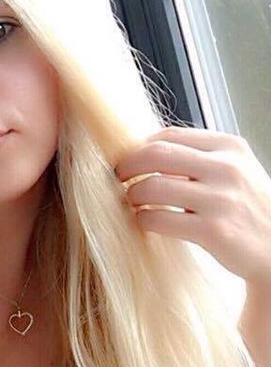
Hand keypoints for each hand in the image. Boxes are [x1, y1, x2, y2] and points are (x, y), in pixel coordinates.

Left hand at [114, 126, 270, 286]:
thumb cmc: (247, 208)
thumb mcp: (233, 171)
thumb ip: (197, 157)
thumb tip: (144, 148)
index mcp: (230, 147)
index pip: (169, 135)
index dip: (139, 146)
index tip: (128, 158)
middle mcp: (227, 168)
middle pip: (156, 154)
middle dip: (128, 165)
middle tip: (118, 176)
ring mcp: (221, 199)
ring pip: (153, 186)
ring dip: (132, 194)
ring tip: (131, 201)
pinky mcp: (214, 231)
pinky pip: (159, 218)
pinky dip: (143, 218)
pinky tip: (144, 219)